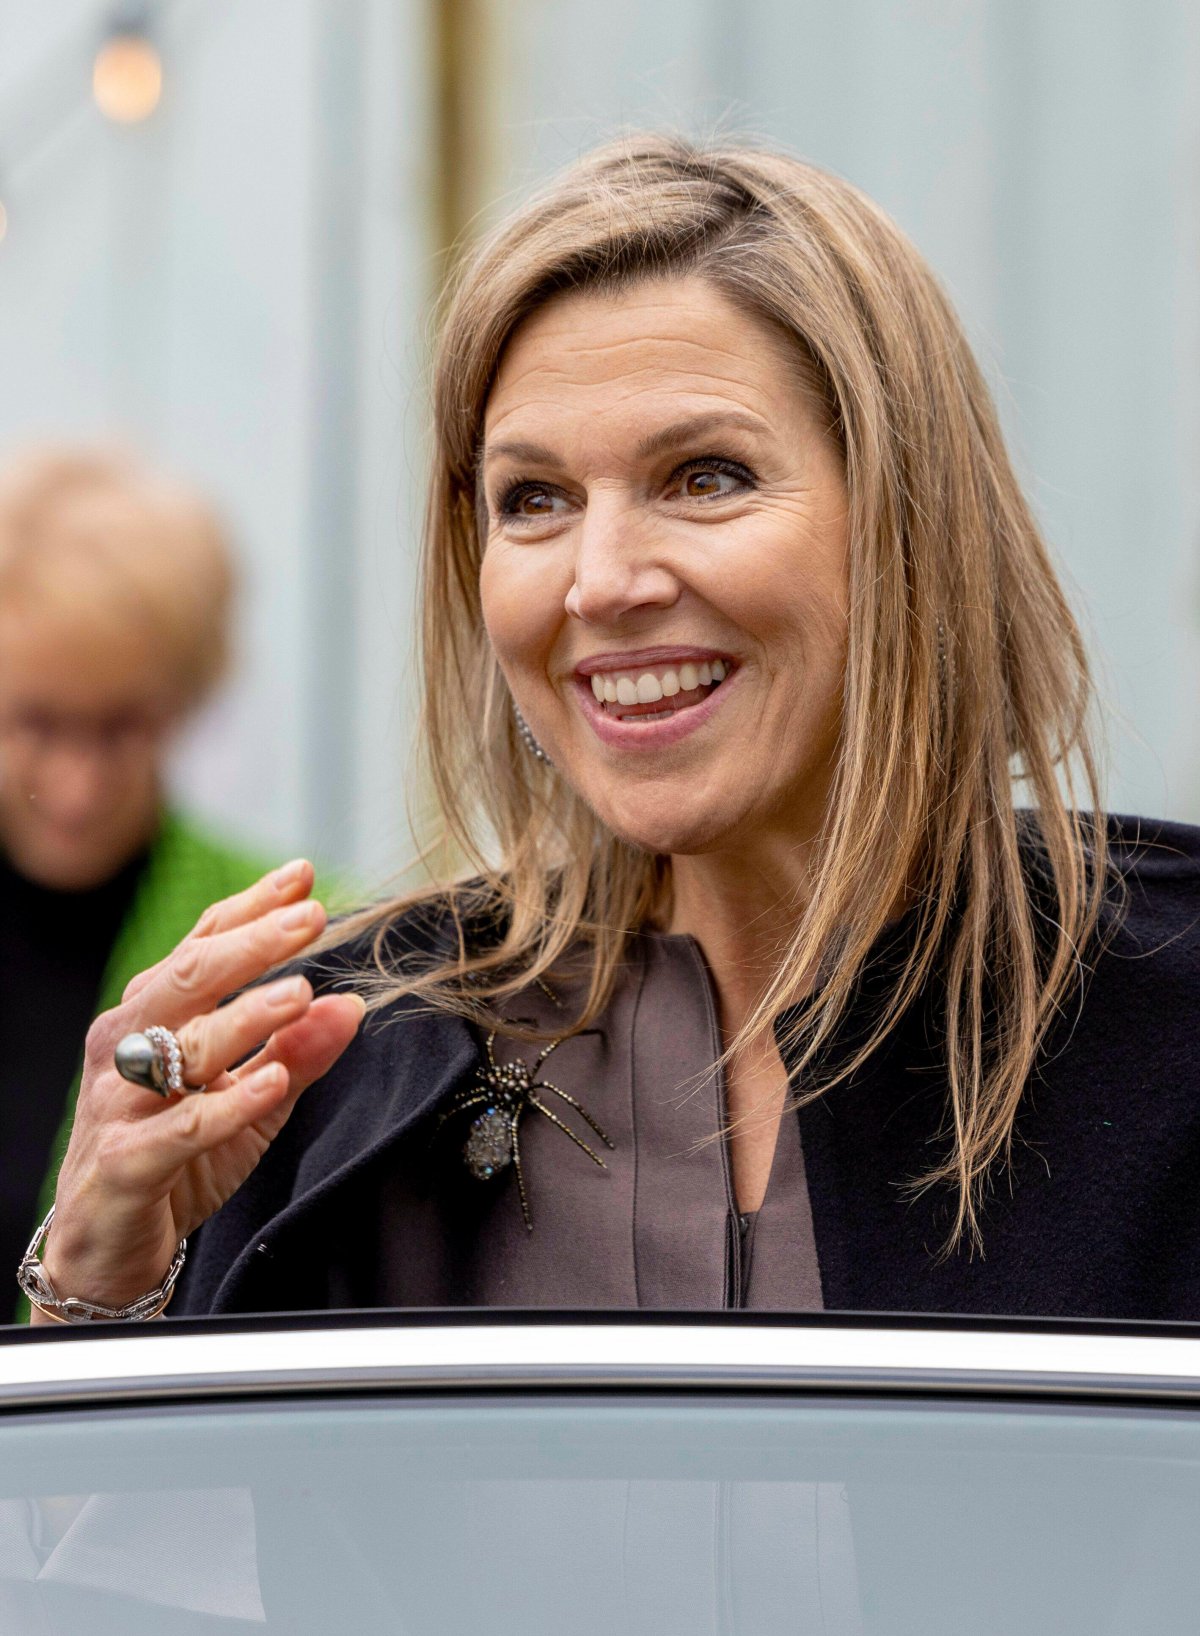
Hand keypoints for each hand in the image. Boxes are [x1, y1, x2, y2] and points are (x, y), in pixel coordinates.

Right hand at [35, 860, 364, 1319]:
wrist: (108, 1251)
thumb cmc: (180, 1160)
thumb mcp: (254, 1100)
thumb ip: (299, 1052)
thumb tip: (354, 1004)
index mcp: (153, 1016)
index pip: (203, 945)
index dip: (253, 908)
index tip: (304, 876)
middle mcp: (127, 1046)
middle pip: (187, 977)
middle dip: (252, 943)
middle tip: (312, 916)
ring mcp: (119, 1104)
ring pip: (181, 1047)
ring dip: (244, 1017)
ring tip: (301, 993)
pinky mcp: (124, 1164)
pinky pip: (177, 1128)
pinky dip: (225, 1105)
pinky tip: (270, 1083)